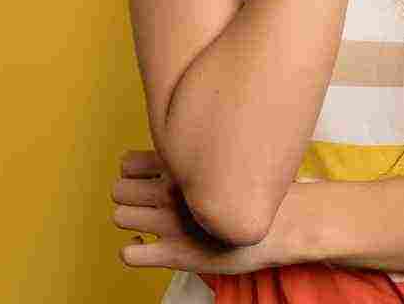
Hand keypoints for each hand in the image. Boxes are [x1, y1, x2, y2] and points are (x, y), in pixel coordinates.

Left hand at [111, 148, 293, 273]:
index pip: (127, 164)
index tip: (145, 179)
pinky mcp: (175, 254)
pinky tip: (147, 247)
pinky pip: (129, 254)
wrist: (285, 225)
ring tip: (148, 223)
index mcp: (182, 167)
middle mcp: (172, 193)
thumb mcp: (226, 161)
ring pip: (120, 217)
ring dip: (131, 220)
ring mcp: (171, 224)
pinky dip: (133, 251)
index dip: (132, 172)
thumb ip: (197, 155)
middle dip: (129, 196)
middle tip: (146, 202)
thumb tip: (175, 148)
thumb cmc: (257, 193)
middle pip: (118, 190)